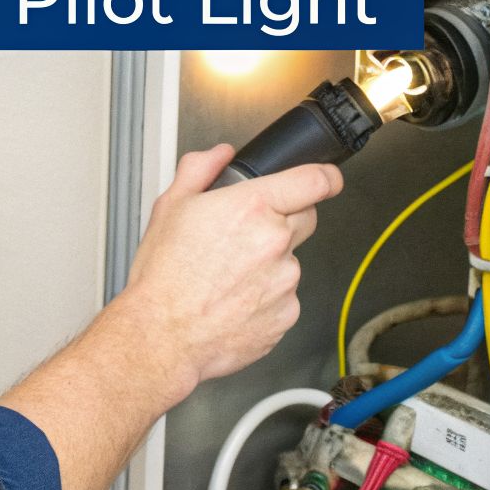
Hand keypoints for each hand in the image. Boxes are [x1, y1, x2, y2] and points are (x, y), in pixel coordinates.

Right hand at [116, 144, 341, 395]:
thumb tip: (220, 155)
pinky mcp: (285, 315)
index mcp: (252, 208)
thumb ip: (200, 169)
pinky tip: (233, 300)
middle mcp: (276, 242)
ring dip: (270, 264)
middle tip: (245, 236)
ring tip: (228, 277)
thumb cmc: (164, 277)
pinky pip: (284, 298)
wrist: (162, 335)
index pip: (315, 181)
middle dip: (285, 220)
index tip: (327, 179)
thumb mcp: (170, 207)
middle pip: (307, 218)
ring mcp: (285, 281)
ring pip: (290, 261)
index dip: (325, 177)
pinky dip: (266, 298)